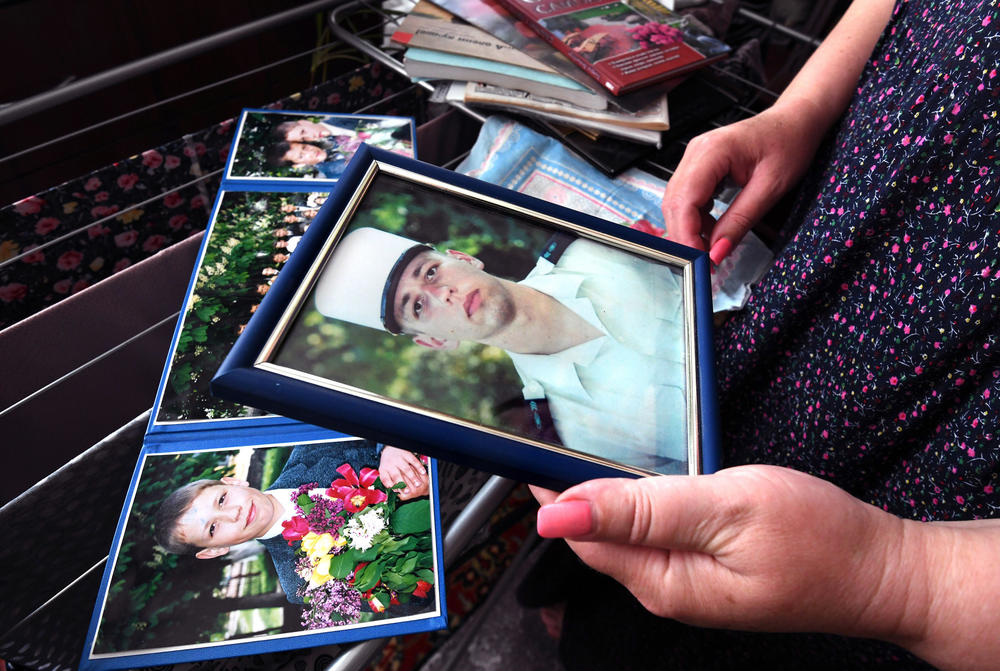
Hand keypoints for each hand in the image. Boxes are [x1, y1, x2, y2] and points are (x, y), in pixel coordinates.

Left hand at [378, 446, 428, 499]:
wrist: (392, 448)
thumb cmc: (389, 463)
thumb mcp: (384, 471)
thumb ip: (388, 481)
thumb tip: (392, 494)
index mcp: (383, 469)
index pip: (386, 479)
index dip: (391, 486)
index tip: (396, 492)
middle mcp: (390, 463)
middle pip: (396, 475)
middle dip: (403, 484)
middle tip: (409, 491)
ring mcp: (398, 458)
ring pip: (406, 469)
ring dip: (413, 477)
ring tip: (418, 485)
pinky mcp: (406, 454)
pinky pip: (414, 461)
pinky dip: (419, 467)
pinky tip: (423, 473)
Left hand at [531, 466, 913, 641]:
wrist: (883, 570)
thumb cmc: (819, 540)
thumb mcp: (726, 509)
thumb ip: (643, 510)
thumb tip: (563, 516)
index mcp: (663, 579)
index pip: (579, 534)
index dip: (550, 490)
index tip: (525, 450)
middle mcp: (666, 587)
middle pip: (595, 536)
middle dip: (569, 491)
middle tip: (548, 439)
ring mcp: (687, 581)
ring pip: (623, 534)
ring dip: (600, 495)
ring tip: (580, 453)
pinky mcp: (706, 570)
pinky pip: (653, 535)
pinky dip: (635, 504)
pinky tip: (636, 482)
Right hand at [662, 102, 824, 259]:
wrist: (796, 120)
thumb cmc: (789, 143)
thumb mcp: (771, 188)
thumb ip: (741, 221)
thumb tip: (717, 252)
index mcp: (712, 151)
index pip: (684, 201)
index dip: (686, 235)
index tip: (698, 261)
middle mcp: (696, 151)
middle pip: (673, 203)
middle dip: (684, 236)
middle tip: (704, 262)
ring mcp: (694, 157)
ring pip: (676, 202)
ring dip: (689, 229)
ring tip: (711, 248)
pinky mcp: (698, 165)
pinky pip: (686, 197)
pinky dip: (695, 218)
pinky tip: (712, 230)